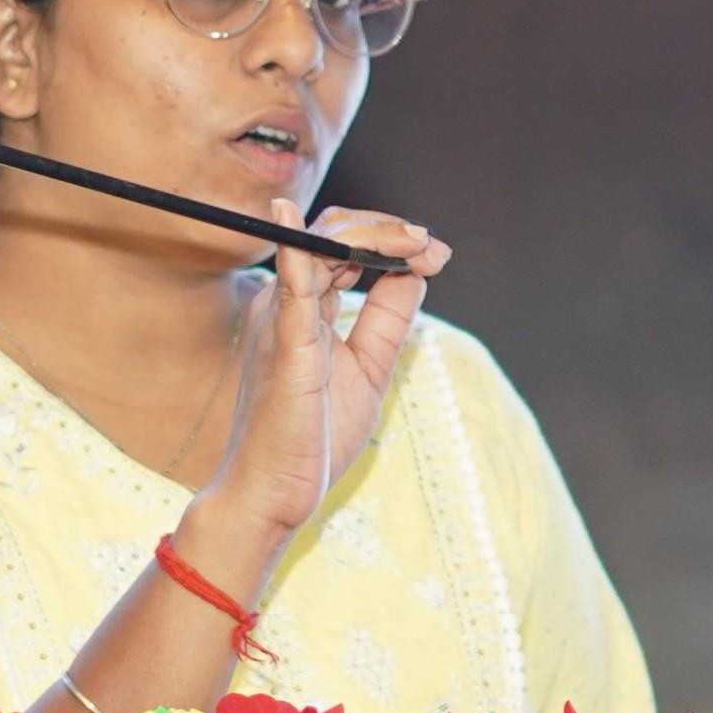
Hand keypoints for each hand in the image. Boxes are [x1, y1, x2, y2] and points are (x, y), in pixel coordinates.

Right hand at [192, 204, 449, 578]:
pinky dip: (297, 250)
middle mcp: (286, 304)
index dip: (392, 240)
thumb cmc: (312, 438)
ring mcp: (281, 320)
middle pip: (333, 237)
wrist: (274, 494)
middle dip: (389, 231)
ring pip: (318, 248)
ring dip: (372, 235)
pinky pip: (291, 287)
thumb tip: (416, 274)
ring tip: (416, 242)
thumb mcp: (368, 369)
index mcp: (305, 308)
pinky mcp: (283, 344)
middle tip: (432, 246)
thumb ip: (386, 321)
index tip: (438, 254)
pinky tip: (290, 219)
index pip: (344, 248)